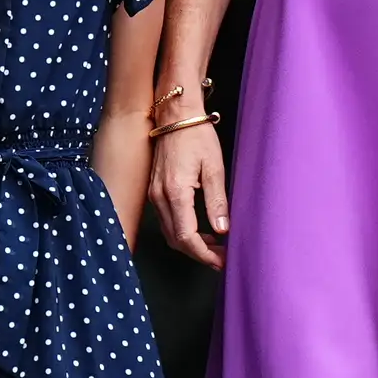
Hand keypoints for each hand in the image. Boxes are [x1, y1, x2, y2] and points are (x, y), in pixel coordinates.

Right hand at [153, 124, 230, 268]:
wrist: (175, 116)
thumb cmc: (196, 135)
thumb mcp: (214, 167)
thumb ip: (217, 202)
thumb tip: (222, 230)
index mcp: (175, 192)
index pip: (187, 237)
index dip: (204, 254)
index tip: (221, 261)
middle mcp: (159, 197)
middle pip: (176, 240)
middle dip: (199, 254)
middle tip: (222, 258)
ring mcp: (154, 195)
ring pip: (170, 233)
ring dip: (191, 244)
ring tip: (216, 246)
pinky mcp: (154, 191)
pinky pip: (167, 221)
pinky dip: (183, 232)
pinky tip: (202, 230)